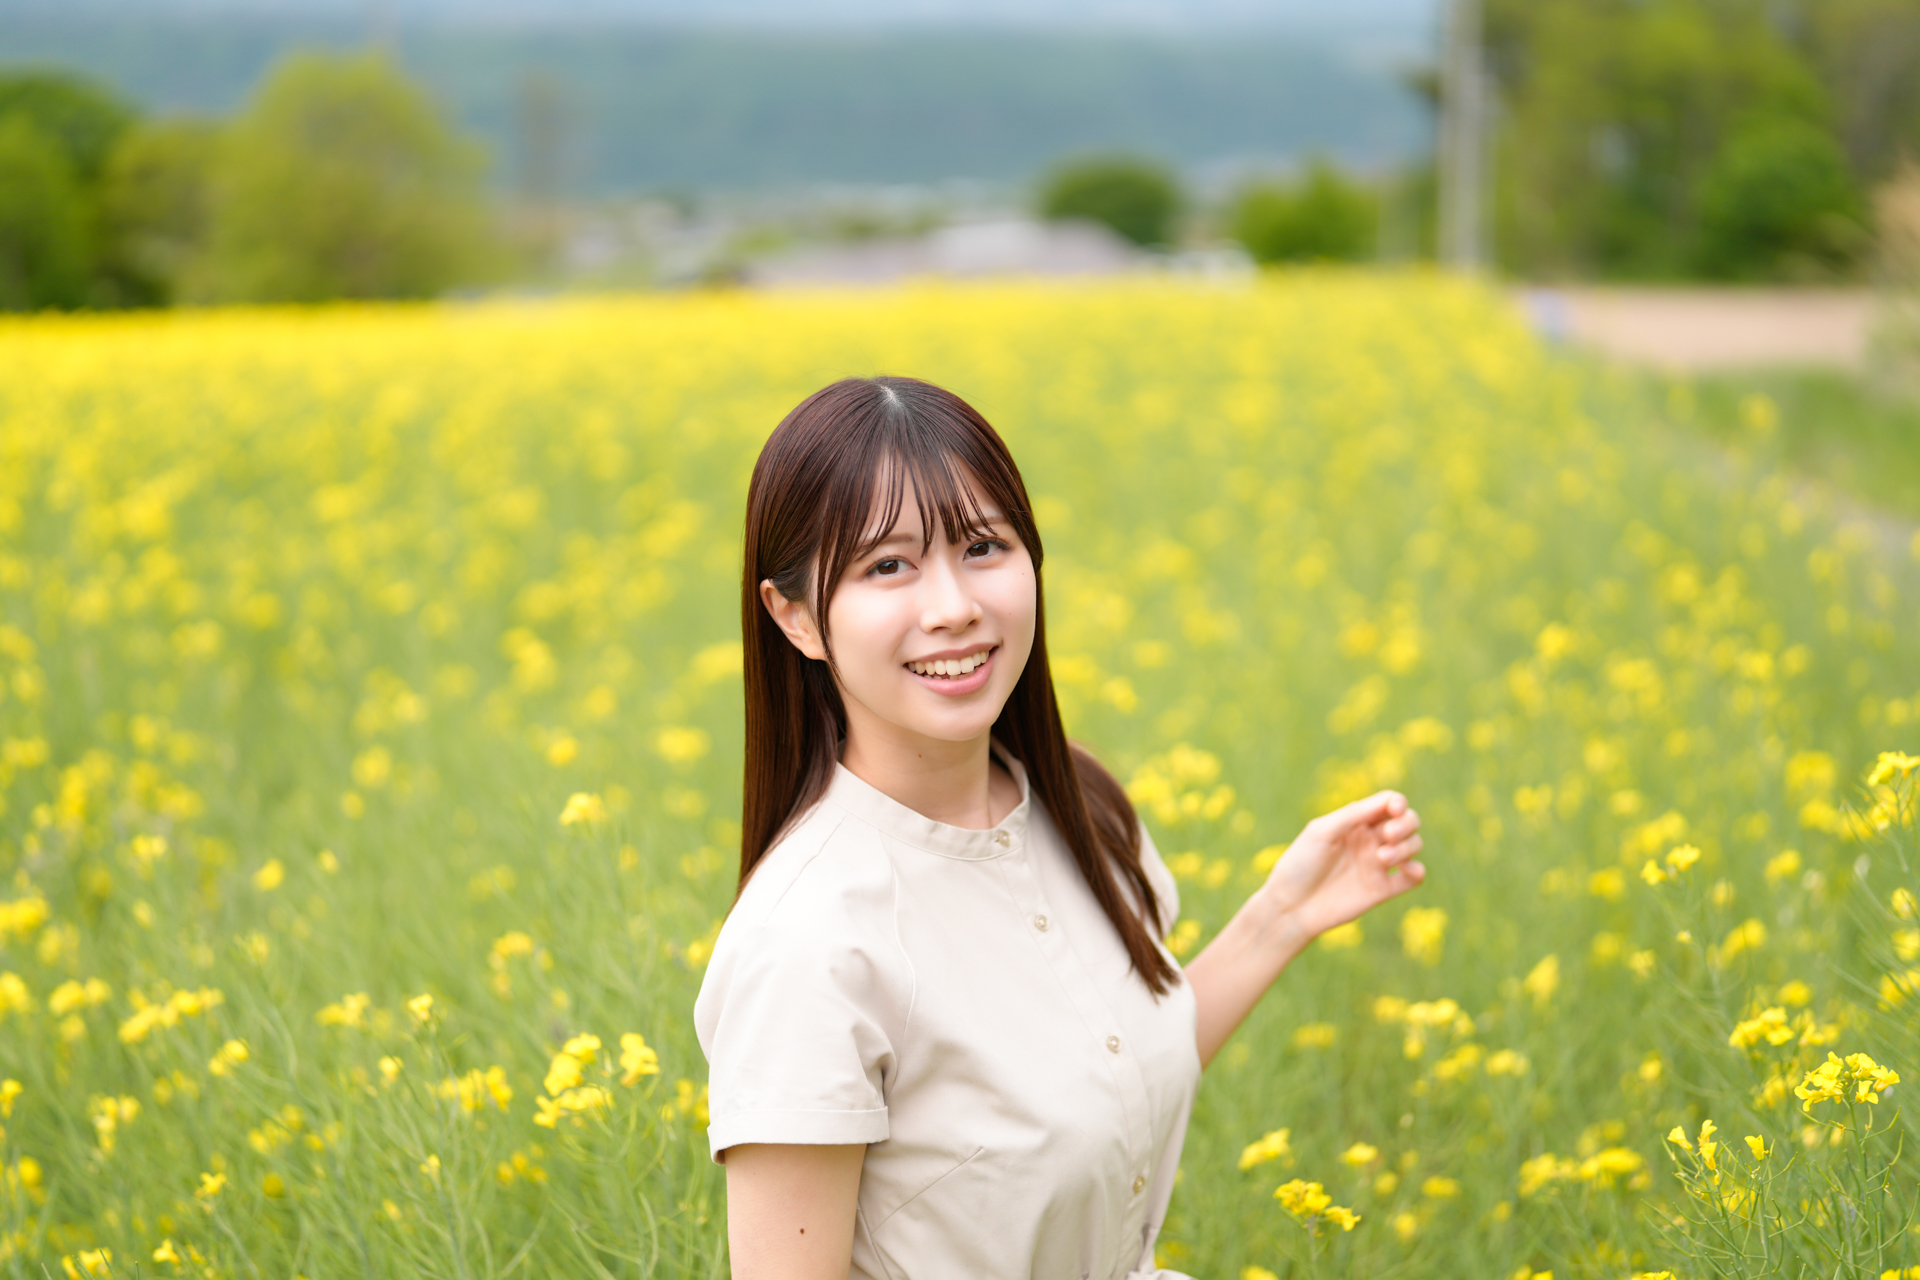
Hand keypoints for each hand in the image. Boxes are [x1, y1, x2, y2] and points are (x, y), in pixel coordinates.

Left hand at [1260, 790, 1424, 940]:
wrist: (1292, 906)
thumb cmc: (1301, 864)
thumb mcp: (1321, 832)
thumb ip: (1352, 815)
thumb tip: (1387, 801)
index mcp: (1354, 822)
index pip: (1388, 803)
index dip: (1397, 803)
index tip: (1394, 809)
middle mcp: (1370, 840)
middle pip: (1407, 821)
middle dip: (1407, 823)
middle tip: (1389, 834)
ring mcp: (1378, 864)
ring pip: (1413, 845)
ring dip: (1407, 846)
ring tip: (1383, 857)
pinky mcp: (1383, 889)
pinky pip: (1414, 877)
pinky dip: (1417, 870)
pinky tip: (1405, 868)